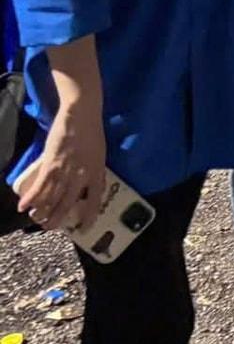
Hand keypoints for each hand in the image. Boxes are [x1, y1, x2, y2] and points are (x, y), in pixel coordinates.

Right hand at [15, 102, 107, 230]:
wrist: (82, 115)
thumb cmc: (92, 134)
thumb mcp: (99, 155)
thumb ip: (93, 171)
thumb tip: (87, 186)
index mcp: (96, 173)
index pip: (94, 200)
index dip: (90, 216)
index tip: (85, 228)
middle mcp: (81, 175)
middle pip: (68, 203)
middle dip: (57, 217)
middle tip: (49, 227)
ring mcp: (65, 170)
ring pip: (52, 197)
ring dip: (42, 211)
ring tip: (36, 220)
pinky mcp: (51, 164)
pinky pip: (40, 185)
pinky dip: (31, 197)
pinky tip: (23, 206)